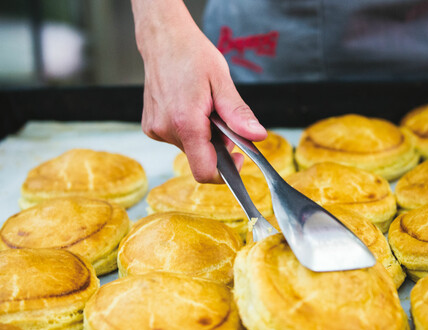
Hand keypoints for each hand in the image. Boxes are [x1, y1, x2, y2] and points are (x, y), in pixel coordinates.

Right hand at [132, 0, 266, 182]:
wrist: (163, 39)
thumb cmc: (192, 55)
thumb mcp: (222, 82)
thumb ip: (238, 114)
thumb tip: (257, 136)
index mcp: (185, 122)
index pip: (205, 171)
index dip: (226, 172)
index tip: (238, 158)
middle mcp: (166, 130)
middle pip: (201, 158)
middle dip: (217, 145)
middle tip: (220, 117)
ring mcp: (156, 130)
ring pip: (190, 149)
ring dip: (203, 136)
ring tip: (203, 107)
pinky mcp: (151, 128)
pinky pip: (178, 140)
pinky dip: (189, 130)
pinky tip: (189, 107)